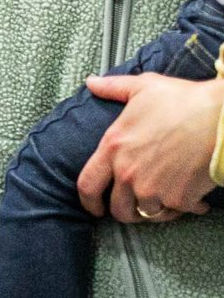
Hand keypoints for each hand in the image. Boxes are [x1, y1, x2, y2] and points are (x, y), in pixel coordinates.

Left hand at [77, 71, 221, 221]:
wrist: (220, 118)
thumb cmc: (183, 101)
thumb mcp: (142, 87)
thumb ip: (113, 88)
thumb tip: (92, 82)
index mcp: (113, 147)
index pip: (87, 185)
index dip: (88, 201)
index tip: (93, 207)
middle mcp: (129, 173)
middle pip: (117, 209)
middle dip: (123, 210)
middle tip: (131, 206)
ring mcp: (154, 190)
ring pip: (145, 214)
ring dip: (152, 209)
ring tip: (161, 197)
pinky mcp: (180, 200)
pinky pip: (175, 213)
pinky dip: (181, 208)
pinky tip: (188, 196)